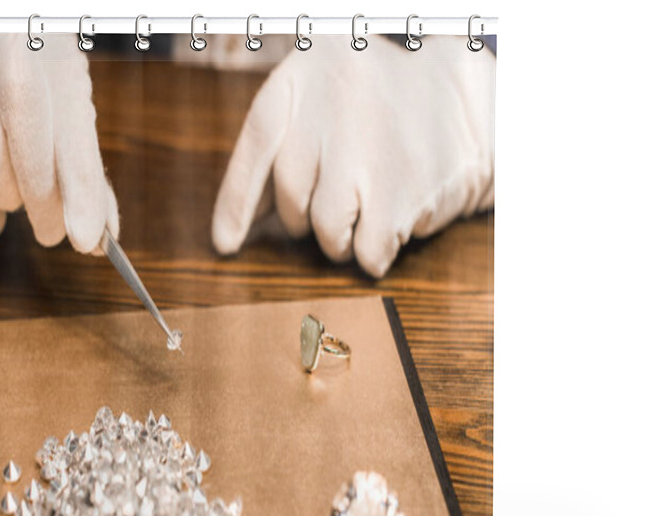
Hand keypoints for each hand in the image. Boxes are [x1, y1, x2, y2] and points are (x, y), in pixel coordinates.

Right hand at [0, 34, 117, 253]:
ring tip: (22, 194)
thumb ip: (86, 170)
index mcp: (41, 60)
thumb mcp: (72, 100)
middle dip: (44, 209)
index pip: (67, 142)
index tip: (86, 239)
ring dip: (9, 201)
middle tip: (53, 229)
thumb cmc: (36, 69)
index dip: (78, 195)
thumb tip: (100, 236)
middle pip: (23, 167)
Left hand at [212, 36, 494, 276]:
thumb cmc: (389, 113)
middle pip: (292, 196)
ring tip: (370, 208)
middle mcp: (335, 103)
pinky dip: (375, 254)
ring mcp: (368, 148)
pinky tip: (394, 222)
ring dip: (342, 237)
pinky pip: (366, 252)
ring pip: (326, 229)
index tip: (225, 244)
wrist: (477, 105)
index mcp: (309, 74)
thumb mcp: (329, 106)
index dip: (236, 202)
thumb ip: (283, 155)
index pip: (257, 145)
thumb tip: (237, 229)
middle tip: (343, 198)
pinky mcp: (401, 192)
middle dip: (308, 216)